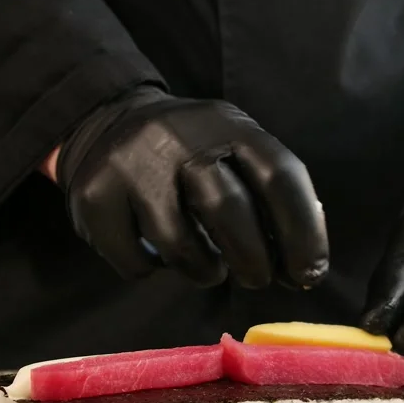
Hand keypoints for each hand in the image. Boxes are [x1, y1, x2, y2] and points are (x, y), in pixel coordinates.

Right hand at [56, 87, 327, 287]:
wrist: (109, 122)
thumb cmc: (190, 155)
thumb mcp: (234, 151)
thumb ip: (268, 196)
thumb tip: (302, 265)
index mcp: (228, 125)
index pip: (280, 175)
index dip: (302, 233)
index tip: (308, 275)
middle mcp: (179, 137)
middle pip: (229, 211)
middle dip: (254, 261)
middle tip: (257, 280)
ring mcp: (131, 165)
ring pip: (180, 245)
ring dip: (204, 272)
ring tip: (208, 268)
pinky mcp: (95, 196)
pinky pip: (136, 262)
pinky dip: (154, 271)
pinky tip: (158, 255)